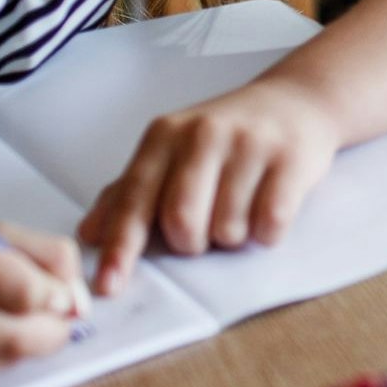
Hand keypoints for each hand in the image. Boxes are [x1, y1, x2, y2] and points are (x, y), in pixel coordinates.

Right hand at [0, 218, 86, 386]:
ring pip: (6, 362)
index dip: (59, 296)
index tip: (63, 293)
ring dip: (23, 344)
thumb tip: (79, 298)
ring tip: (4, 316)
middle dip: (52, 330)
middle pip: (22, 338)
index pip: (29, 293)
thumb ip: (38, 255)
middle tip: (55, 316)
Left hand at [77, 77, 345, 294]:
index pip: (134, 200)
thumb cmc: (226, 136)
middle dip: (192, 243)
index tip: (108, 286)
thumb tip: (89, 234)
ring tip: (242, 206)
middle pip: (181, 222)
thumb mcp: (172, 152)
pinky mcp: (291, 159)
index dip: (121, 247)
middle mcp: (203, 133)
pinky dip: (266, 232)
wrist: (297, 101)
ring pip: (228, 231)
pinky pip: (270, 225)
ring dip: (232, 236)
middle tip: (206, 225)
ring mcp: (249, 143)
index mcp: (165, 135)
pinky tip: (267, 205)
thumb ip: (129, 192)